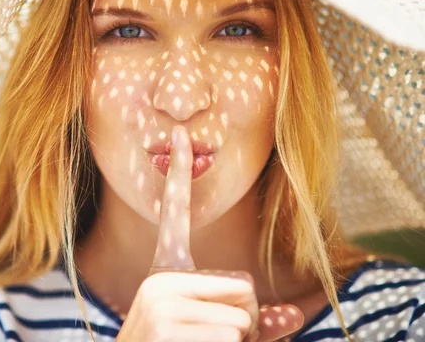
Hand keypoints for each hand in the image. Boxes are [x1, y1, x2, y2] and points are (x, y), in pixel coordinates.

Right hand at [115, 125, 303, 340]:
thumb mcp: (215, 331)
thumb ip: (255, 321)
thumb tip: (298, 316)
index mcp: (166, 272)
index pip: (174, 213)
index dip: (178, 174)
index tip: (183, 136)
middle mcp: (160, 278)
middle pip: (241, 284)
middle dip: (243, 319)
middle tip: (208, 336)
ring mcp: (160, 300)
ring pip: (242, 314)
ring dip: (237, 340)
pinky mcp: (166, 322)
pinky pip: (234, 333)